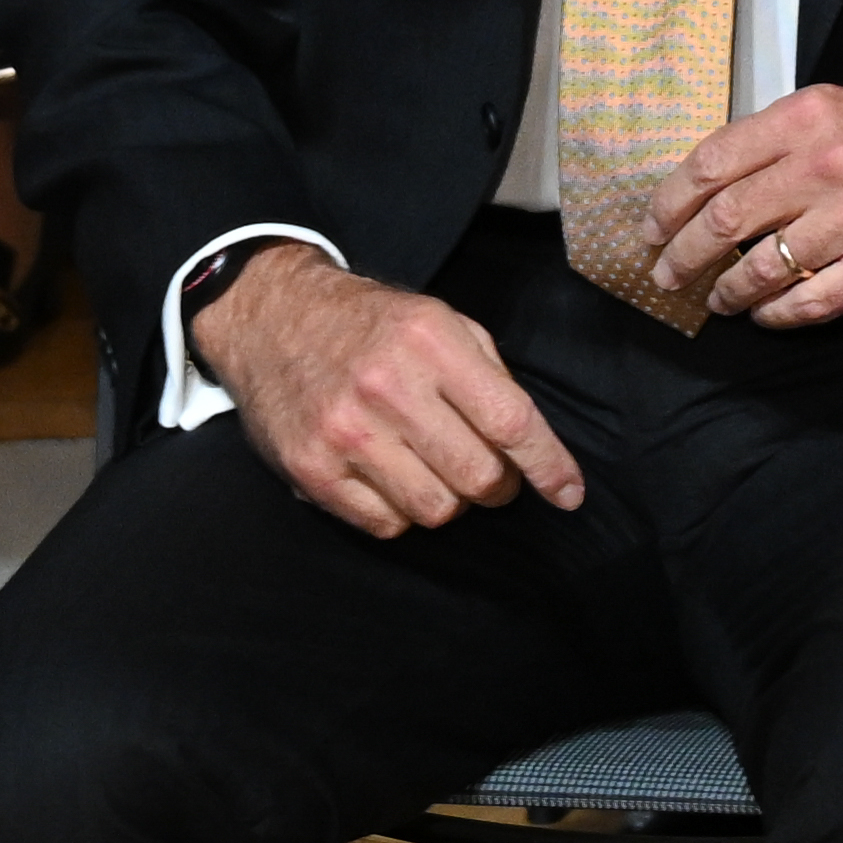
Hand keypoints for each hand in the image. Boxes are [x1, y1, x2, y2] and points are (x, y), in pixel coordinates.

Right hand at [194, 241, 587, 537]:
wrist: (273, 318)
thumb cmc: (370, 325)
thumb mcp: (439, 320)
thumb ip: (488, 375)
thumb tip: (532, 445)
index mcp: (431, 341)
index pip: (511, 421)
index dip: (549, 466)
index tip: (569, 494)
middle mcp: (388, 386)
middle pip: (479, 477)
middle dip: (498, 485)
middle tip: (488, 472)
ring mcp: (345, 431)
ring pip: (436, 510)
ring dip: (449, 500)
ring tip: (433, 470)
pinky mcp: (311, 469)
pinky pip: (386, 525)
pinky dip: (401, 512)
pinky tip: (391, 478)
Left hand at [641, 84, 842, 327]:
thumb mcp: (837, 111)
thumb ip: (774, 142)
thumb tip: (702, 188)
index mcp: (809, 117)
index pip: (711, 163)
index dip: (668, 203)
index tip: (651, 228)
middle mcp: (830, 162)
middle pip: (725, 219)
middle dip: (682, 255)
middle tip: (666, 275)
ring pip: (761, 268)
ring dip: (727, 292)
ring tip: (718, 299)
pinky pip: (809, 303)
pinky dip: (775, 315)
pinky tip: (765, 315)